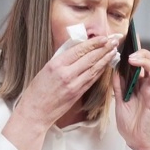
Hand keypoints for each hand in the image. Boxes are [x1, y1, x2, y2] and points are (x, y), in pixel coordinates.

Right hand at [2, 34, 120, 149]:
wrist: (35, 112)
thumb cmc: (37, 90)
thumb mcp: (46, 68)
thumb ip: (62, 58)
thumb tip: (76, 46)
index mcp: (56, 65)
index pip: (80, 50)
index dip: (94, 43)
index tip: (104, 37)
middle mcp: (66, 74)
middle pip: (90, 58)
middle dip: (104, 48)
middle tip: (115, 41)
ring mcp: (73, 86)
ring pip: (94, 69)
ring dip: (105, 59)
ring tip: (114, 51)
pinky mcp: (77, 94)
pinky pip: (91, 80)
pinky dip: (100, 71)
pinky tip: (106, 65)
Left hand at [113, 49, 149, 149]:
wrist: (134, 139)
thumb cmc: (128, 121)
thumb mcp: (118, 99)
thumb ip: (118, 84)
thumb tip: (114, 67)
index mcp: (139, 82)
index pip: (141, 61)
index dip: (138, 49)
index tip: (131, 37)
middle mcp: (148, 84)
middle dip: (142, 53)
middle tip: (130, 53)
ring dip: (146, 62)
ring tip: (133, 60)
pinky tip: (147, 73)